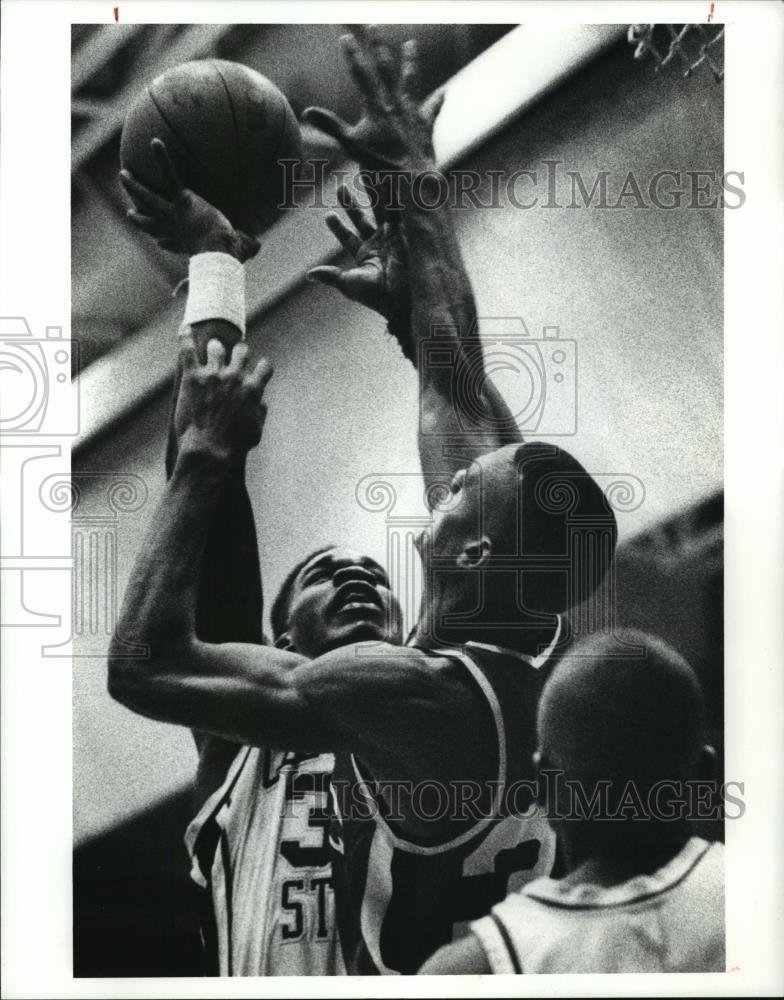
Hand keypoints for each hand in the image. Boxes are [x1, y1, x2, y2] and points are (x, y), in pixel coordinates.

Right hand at [119, 139, 259, 261]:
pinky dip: (162, 158)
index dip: (164, 242)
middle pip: (151, 224)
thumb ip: (247, 247)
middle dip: (139, 218)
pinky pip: (169, 174)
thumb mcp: (239, 251)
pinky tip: (156, 141)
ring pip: (147, 198)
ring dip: (135, 187)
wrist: (220, 250)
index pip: (170, 243)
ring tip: (124, 174)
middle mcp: (174, 230)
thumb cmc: (230, 256)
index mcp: (185, 243)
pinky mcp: (181, 200)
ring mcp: (174, 214)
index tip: (159, 241)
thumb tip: (258, 247)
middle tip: (130, 213)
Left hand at [175, 331, 272, 457]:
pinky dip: (185, 337)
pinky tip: (183, 329)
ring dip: (216, 349)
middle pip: (242, 351)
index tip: (257, 372)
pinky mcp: (193, 376)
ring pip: (217, 347)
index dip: (261, 369)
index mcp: (254, 388)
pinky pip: (188, 349)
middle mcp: (236, 376)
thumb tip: (261, 403)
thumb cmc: (234, 446)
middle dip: (239, 354)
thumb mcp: (255, 432)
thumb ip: (260, 413)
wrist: (209, 450)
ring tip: (212, 351)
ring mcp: (214, 374)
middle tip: (233, 359)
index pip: (265, 367)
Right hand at [302, 31, 443, 173]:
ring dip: (410, 62)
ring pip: (411, 81)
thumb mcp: (352, 146)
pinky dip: (437, 101)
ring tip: (411, 44)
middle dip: (378, 47)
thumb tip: (306, 112)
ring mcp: (412, 114)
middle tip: (375, 27)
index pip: (361, 76)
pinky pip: (431, 110)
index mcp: (376, 108)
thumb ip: (331, 126)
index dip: (352, 56)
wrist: (413, 177)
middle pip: (385, 70)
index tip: (345, 37)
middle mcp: (395, 106)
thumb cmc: (381, 165)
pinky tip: (443, 92)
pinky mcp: (425, 127)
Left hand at [307, 181, 408, 323]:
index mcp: (365, 256)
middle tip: (340, 187)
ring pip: (380, 210)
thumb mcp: (352, 284)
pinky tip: (388, 180)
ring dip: (372, 193)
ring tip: (363, 173)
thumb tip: (310, 274)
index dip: (338, 227)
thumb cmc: (379, 296)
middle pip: (362, 218)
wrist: (407, 297)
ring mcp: (394, 237)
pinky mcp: (408, 232)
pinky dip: (394, 195)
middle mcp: (379, 244)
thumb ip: (333, 276)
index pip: (348, 237)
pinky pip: (400, 209)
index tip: (328, 215)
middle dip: (351, 203)